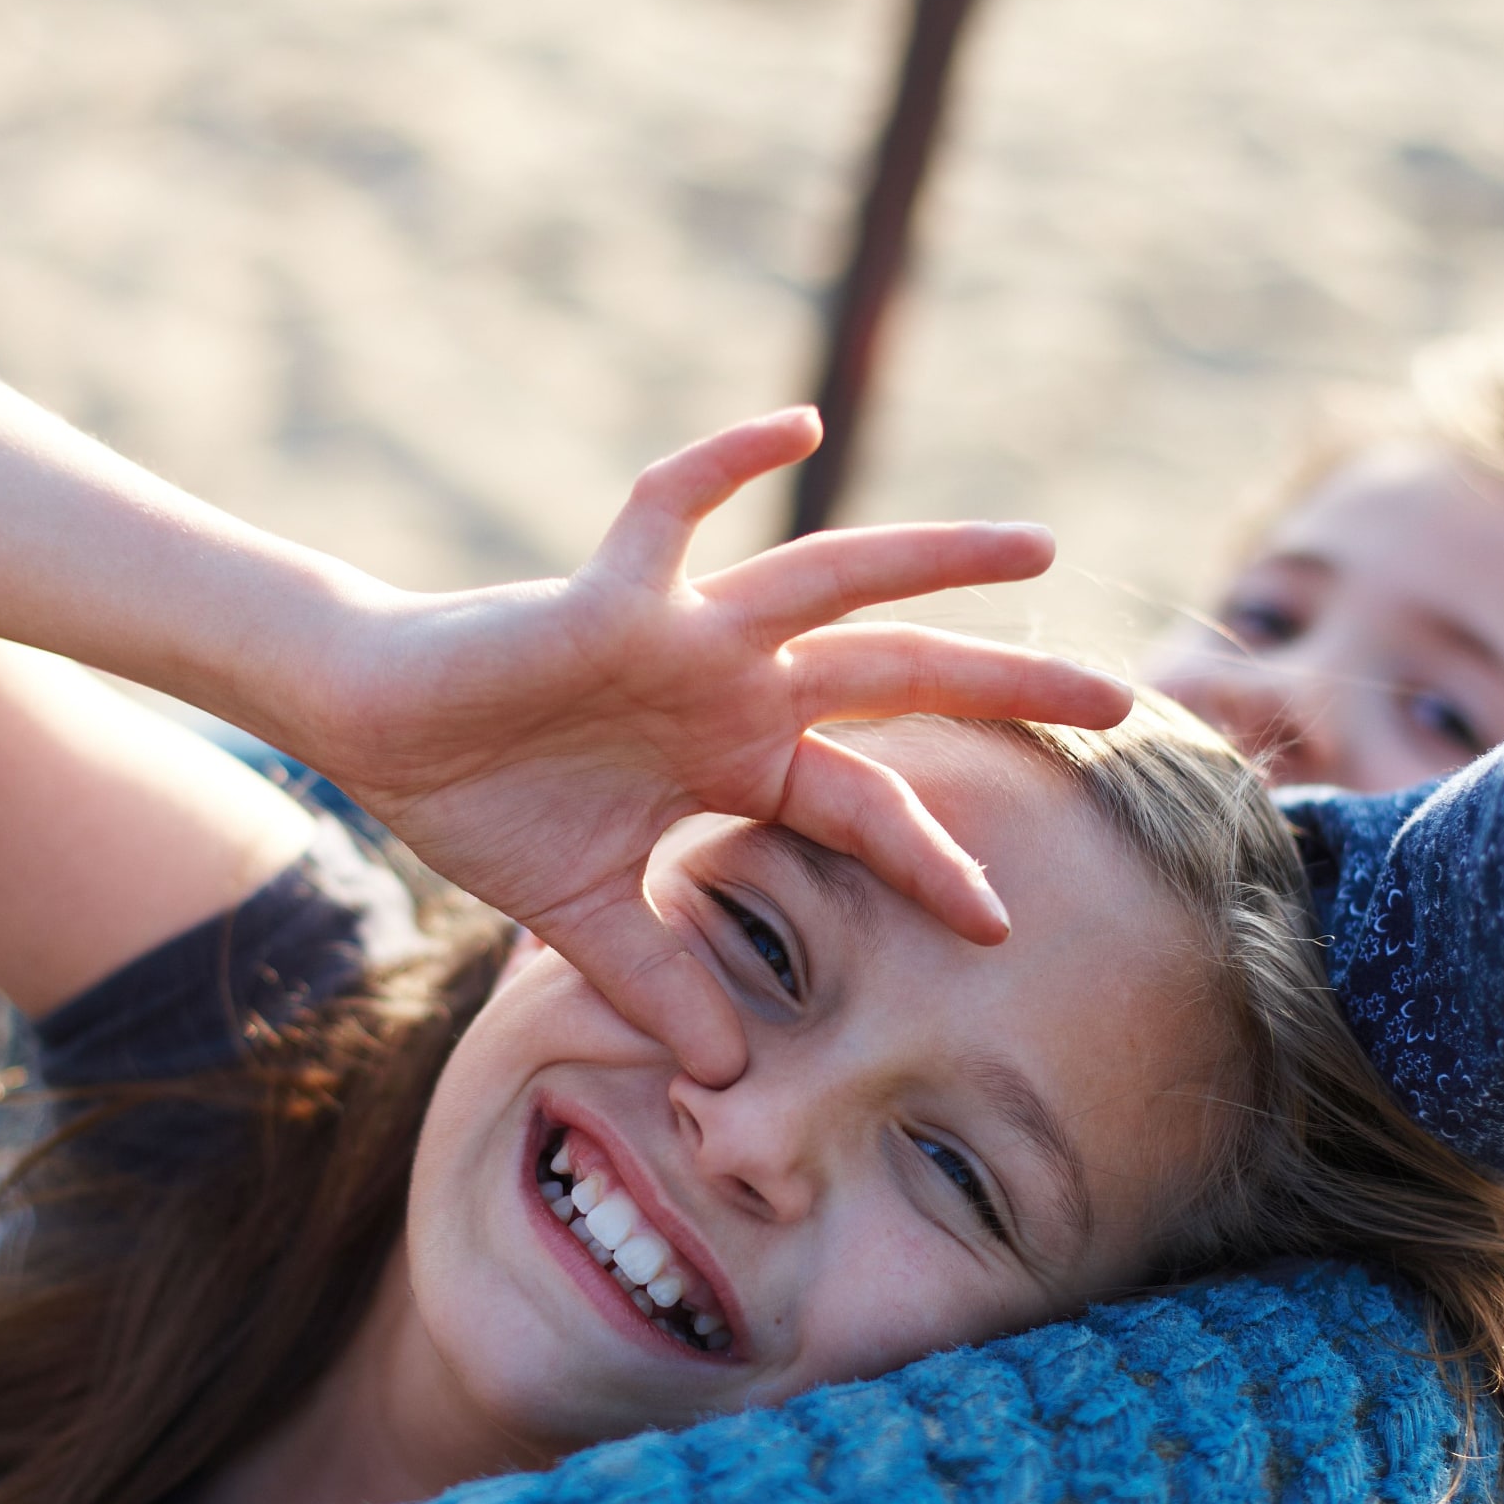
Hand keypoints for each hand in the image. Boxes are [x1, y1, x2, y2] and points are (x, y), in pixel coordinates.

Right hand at [311, 409, 1129, 1080]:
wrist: (378, 733)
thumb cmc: (482, 803)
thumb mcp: (587, 914)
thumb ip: (660, 980)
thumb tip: (722, 1076)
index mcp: (737, 759)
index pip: (867, 806)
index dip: (931, 860)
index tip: (995, 921)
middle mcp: (733, 687)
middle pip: (899, 680)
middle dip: (1007, 688)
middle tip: (1124, 700)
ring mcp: (682, 636)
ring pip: (831, 584)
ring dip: (935, 563)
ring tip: (1042, 550)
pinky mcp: (609, 600)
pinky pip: (671, 511)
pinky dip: (726, 465)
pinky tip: (799, 426)